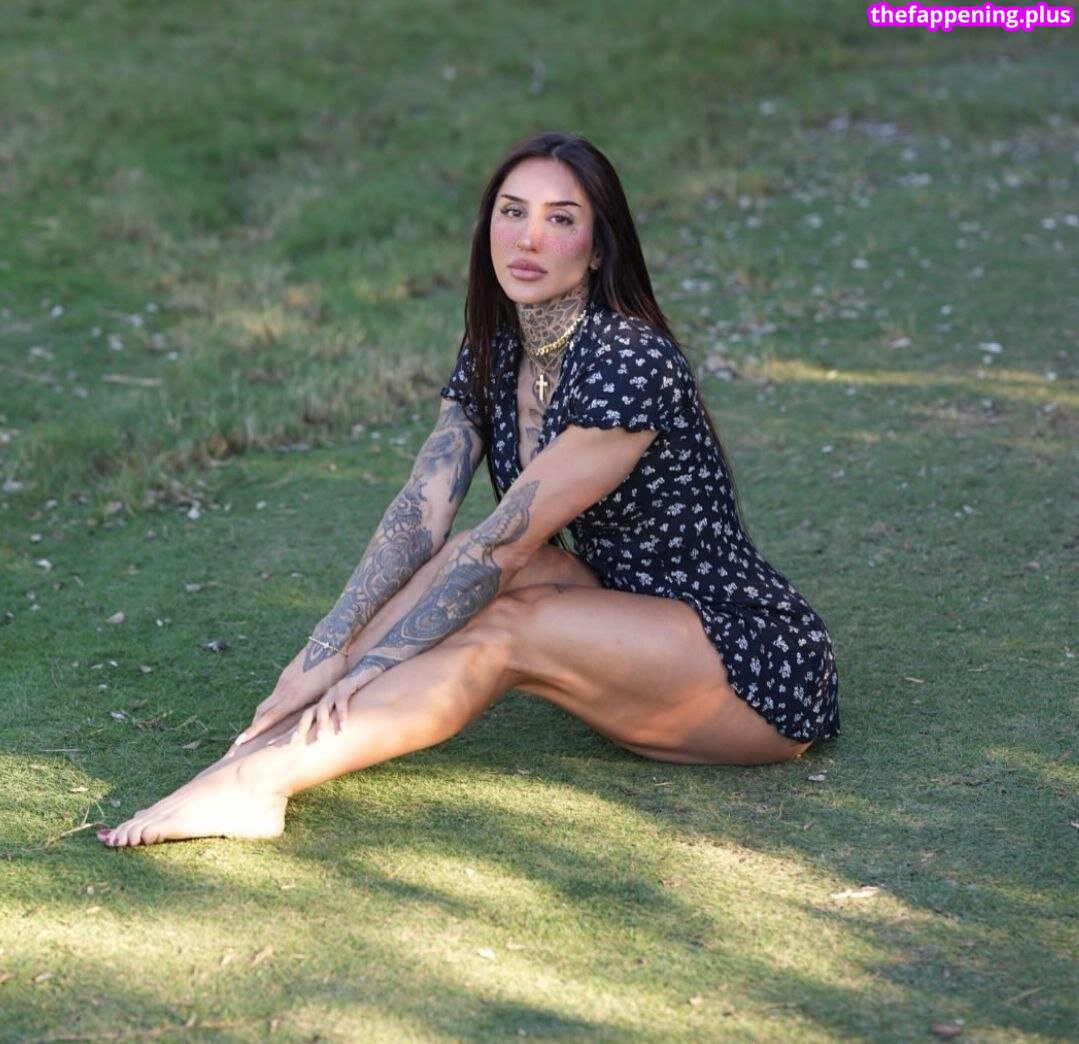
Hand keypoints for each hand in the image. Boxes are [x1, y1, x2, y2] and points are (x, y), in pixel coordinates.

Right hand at [231, 645, 345, 751]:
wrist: (328, 643)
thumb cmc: (333, 671)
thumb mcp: (327, 694)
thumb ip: (317, 709)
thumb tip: (316, 725)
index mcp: (294, 697)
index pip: (269, 718)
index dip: (254, 731)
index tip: (239, 741)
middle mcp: (284, 690)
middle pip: (262, 711)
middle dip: (253, 726)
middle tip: (243, 742)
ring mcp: (284, 681)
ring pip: (267, 703)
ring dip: (262, 717)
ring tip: (259, 730)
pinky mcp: (286, 675)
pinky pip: (275, 694)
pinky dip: (272, 706)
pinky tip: (276, 712)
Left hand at [291, 663, 384, 744]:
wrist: (368, 666)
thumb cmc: (358, 692)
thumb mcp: (344, 707)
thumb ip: (337, 718)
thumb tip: (332, 738)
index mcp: (322, 704)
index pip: (303, 719)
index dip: (291, 730)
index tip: (278, 743)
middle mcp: (325, 698)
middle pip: (307, 715)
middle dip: (299, 728)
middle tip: (291, 743)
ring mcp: (334, 692)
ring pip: (323, 710)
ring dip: (322, 725)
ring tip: (320, 739)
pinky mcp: (346, 687)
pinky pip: (342, 704)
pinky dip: (342, 716)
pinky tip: (343, 729)